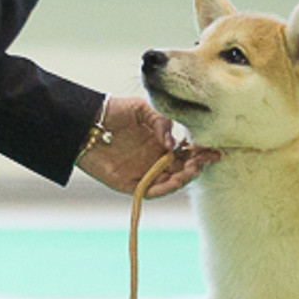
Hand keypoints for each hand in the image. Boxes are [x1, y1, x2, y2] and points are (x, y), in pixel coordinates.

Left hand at [76, 97, 219, 196]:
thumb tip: (173, 145)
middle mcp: (154, 159)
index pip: (186, 152)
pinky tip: (175, 179)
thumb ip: (162, 122)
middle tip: (207, 159)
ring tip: (194, 169)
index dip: (200, 152)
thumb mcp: (142, 108)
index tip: (214, 149)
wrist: (85, 122)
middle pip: (182, 169)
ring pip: (170, 182)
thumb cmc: (112, 111)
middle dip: (197, 165)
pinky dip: (165, 188)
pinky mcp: (129, 184)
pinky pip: (151, 191)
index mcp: (159, 142)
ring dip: (185, 178)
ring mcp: (143, 172)